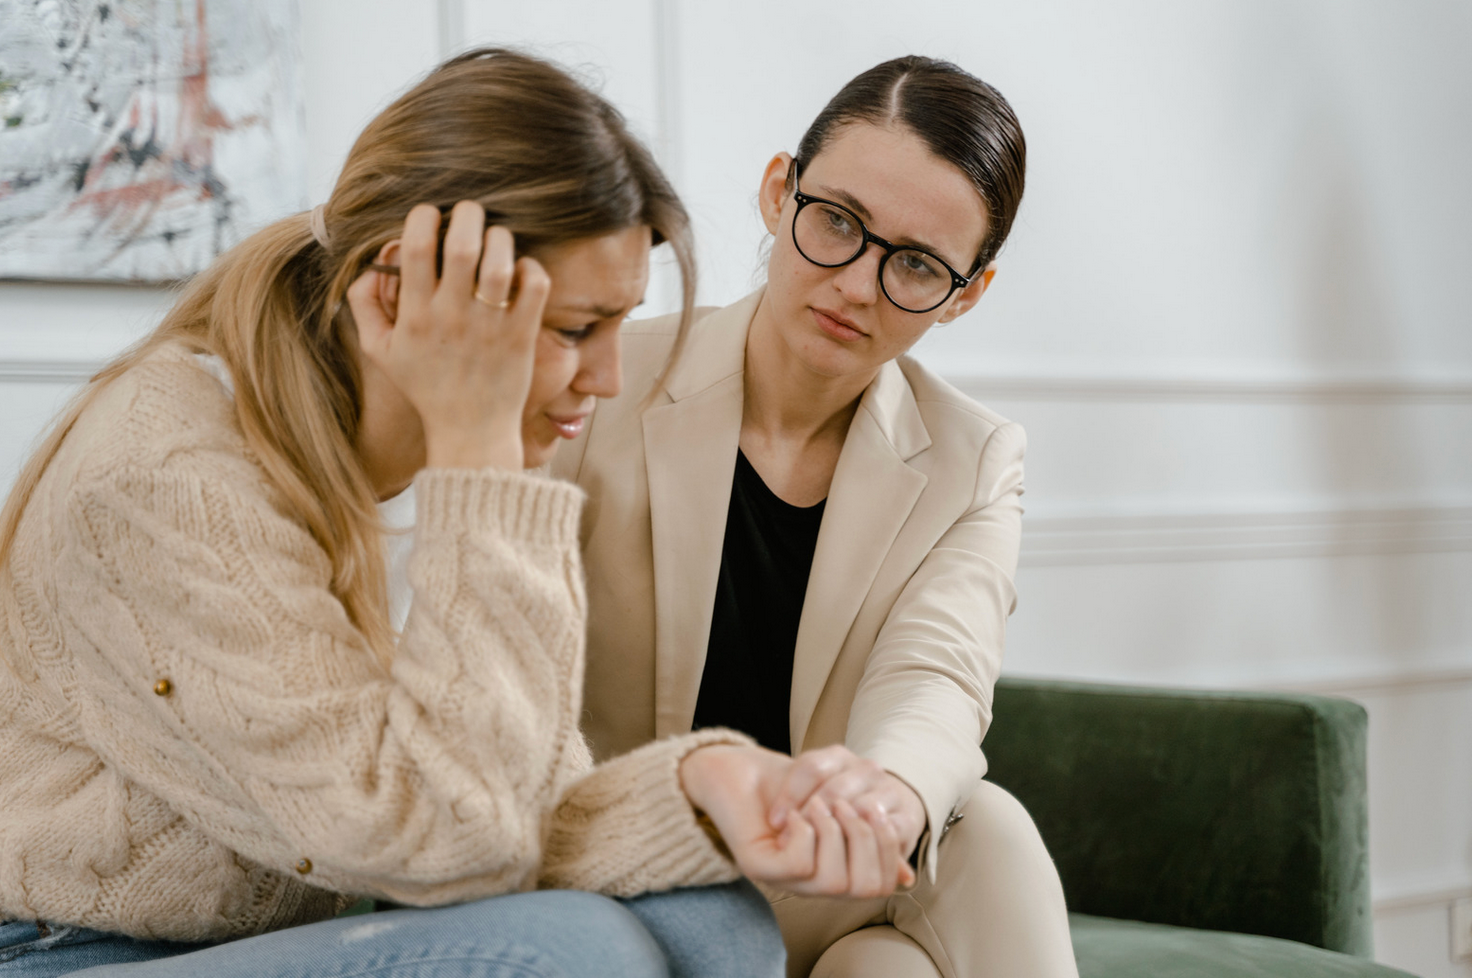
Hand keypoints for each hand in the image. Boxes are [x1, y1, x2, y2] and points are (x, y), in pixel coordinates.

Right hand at [346, 201, 549, 469]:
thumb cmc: (426, 387)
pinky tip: (520, 271)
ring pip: (500, 262)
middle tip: (470, 213)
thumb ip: (364, 306)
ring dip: (500, 239)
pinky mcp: (522, 336)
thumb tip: (369, 266)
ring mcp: (490, 326)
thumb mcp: (380, 351)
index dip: (423, 218)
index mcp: (415, 315)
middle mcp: (452, 317)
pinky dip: (530, 269)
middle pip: (462, 246)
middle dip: (467, 216)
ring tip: (496, 239)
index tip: (430, 215)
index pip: (415, 248)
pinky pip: (533, 287)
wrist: (470, 431)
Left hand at [680, 744, 913, 897]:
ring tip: (817, 804)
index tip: (876, 806)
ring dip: (833, 832)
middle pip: (867, 886)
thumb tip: (907, 877)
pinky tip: (793, 814)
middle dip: (863, 836)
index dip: (889, 847)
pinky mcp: (759, 867)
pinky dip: (804, 831)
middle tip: (842, 803)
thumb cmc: (788, 780)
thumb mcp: (839, 797)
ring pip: (834, 881)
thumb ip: (870, 832)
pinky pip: (799, 864)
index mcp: (833, 868)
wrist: (732, 768)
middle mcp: (811, 881)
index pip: (882, 883)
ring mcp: (785, 878)